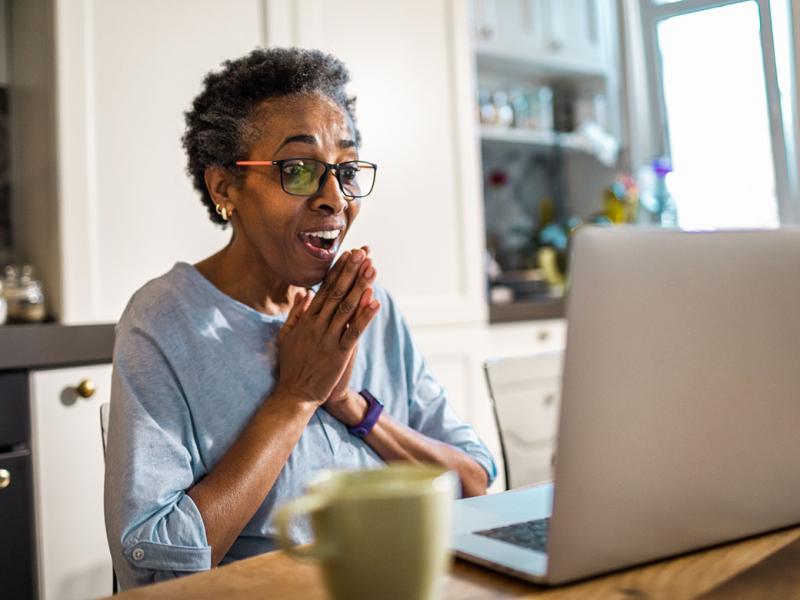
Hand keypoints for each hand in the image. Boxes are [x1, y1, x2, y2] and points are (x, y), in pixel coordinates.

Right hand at [275, 248, 379, 405]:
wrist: (294, 395)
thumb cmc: (291, 366)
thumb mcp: (286, 337)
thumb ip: (295, 314)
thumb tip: (304, 294)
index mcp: (306, 320)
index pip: (324, 290)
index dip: (337, 271)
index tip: (347, 255)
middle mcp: (317, 326)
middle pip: (337, 293)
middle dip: (350, 272)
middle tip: (362, 253)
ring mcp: (328, 339)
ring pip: (347, 308)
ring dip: (360, 287)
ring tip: (372, 269)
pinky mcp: (339, 354)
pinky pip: (354, 331)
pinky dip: (365, 316)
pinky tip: (375, 301)